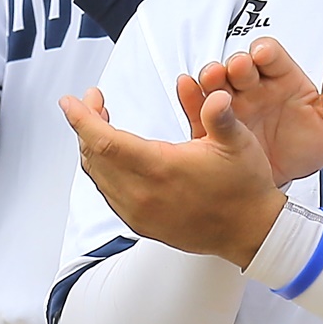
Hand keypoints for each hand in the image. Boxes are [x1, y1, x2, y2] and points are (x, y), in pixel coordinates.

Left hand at [58, 85, 287, 267]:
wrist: (250, 231)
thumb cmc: (243, 188)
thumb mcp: (238, 142)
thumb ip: (218, 113)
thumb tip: (213, 92)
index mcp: (161, 169)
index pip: (104, 141)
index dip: (81, 119)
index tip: (71, 102)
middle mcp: (143, 195)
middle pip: (94, 156)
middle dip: (86, 125)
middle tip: (93, 103)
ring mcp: (139, 213)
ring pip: (97, 176)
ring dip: (93, 148)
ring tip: (101, 124)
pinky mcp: (141, 224)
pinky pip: (108, 193)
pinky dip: (102, 170)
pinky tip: (113, 156)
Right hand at [182, 38, 322, 185]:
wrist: (284, 181)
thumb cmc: (305, 147)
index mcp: (281, 79)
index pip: (270, 55)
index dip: (265, 52)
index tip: (264, 56)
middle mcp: (253, 87)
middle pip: (239, 64)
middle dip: (237, 64)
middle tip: (237, 70)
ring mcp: (230, 103)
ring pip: (215, 80)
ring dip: (211, 75)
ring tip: (211, 79)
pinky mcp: (211, 123)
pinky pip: (196, 105)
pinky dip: (189, 94)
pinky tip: (188, 88)